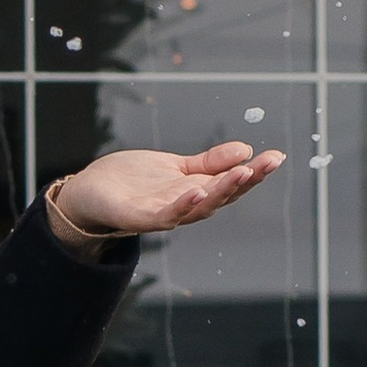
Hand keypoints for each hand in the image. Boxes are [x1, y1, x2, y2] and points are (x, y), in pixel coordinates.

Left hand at [51, 143, 283, 240]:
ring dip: (221, 192)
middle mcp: (184, 207)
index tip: (277, 156)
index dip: (256, 172)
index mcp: (196, 192)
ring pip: (199, 207)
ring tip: (242, 173)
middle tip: (265, 163)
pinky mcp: (138, 217)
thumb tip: (246, 149)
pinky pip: (165, 216)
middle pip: (222, 197)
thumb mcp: (177, 167)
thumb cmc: (133, 181)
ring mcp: (163, 214)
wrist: (90, 193)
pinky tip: (197, 191)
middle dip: (246, 181)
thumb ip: (209, 162)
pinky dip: (182, 206)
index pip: (231, 183)